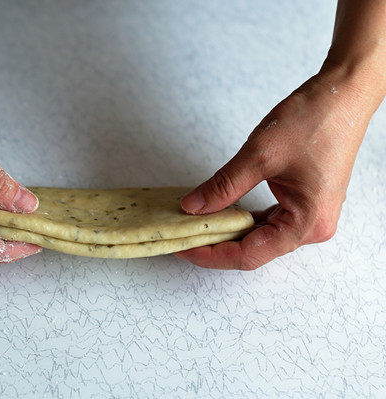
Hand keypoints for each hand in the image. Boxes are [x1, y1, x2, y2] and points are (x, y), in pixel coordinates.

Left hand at [176, 68, 375, 269]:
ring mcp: (309, 216)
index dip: (210, 254)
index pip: (248, 255)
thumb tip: (192, 207)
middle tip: (182, 235)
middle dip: (215, 244)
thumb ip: (223, 186)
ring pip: (258, 236)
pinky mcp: (303, 202)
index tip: (182, 246)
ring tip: (196, 225)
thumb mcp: (260, 156)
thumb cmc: (314, 121)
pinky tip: (221, 212)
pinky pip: (267, 221)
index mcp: (306, 223)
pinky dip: (242, 219)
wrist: (343, 94)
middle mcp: (311, 227)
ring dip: (227, 232)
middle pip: (253, 249)